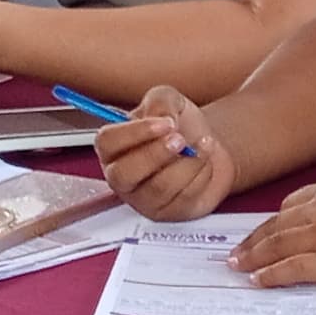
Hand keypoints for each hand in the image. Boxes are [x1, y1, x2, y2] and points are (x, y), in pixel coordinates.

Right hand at [97, 86, 237, 220]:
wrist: (208, 148)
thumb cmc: (181, 127)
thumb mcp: (170, 102)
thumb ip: (161, 102)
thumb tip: (162, 117)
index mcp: (114, 147)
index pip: (107, 142)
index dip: (135, 133)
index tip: (165, 123)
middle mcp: (122, 176)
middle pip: (123, 174)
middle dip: (156, 154)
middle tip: (181, 139)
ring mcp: (143, 199)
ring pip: (159, 188)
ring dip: (187, 163)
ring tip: (203, 144)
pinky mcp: (168, 212)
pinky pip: (183, 199)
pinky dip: (200, 176)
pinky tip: (205, 162)